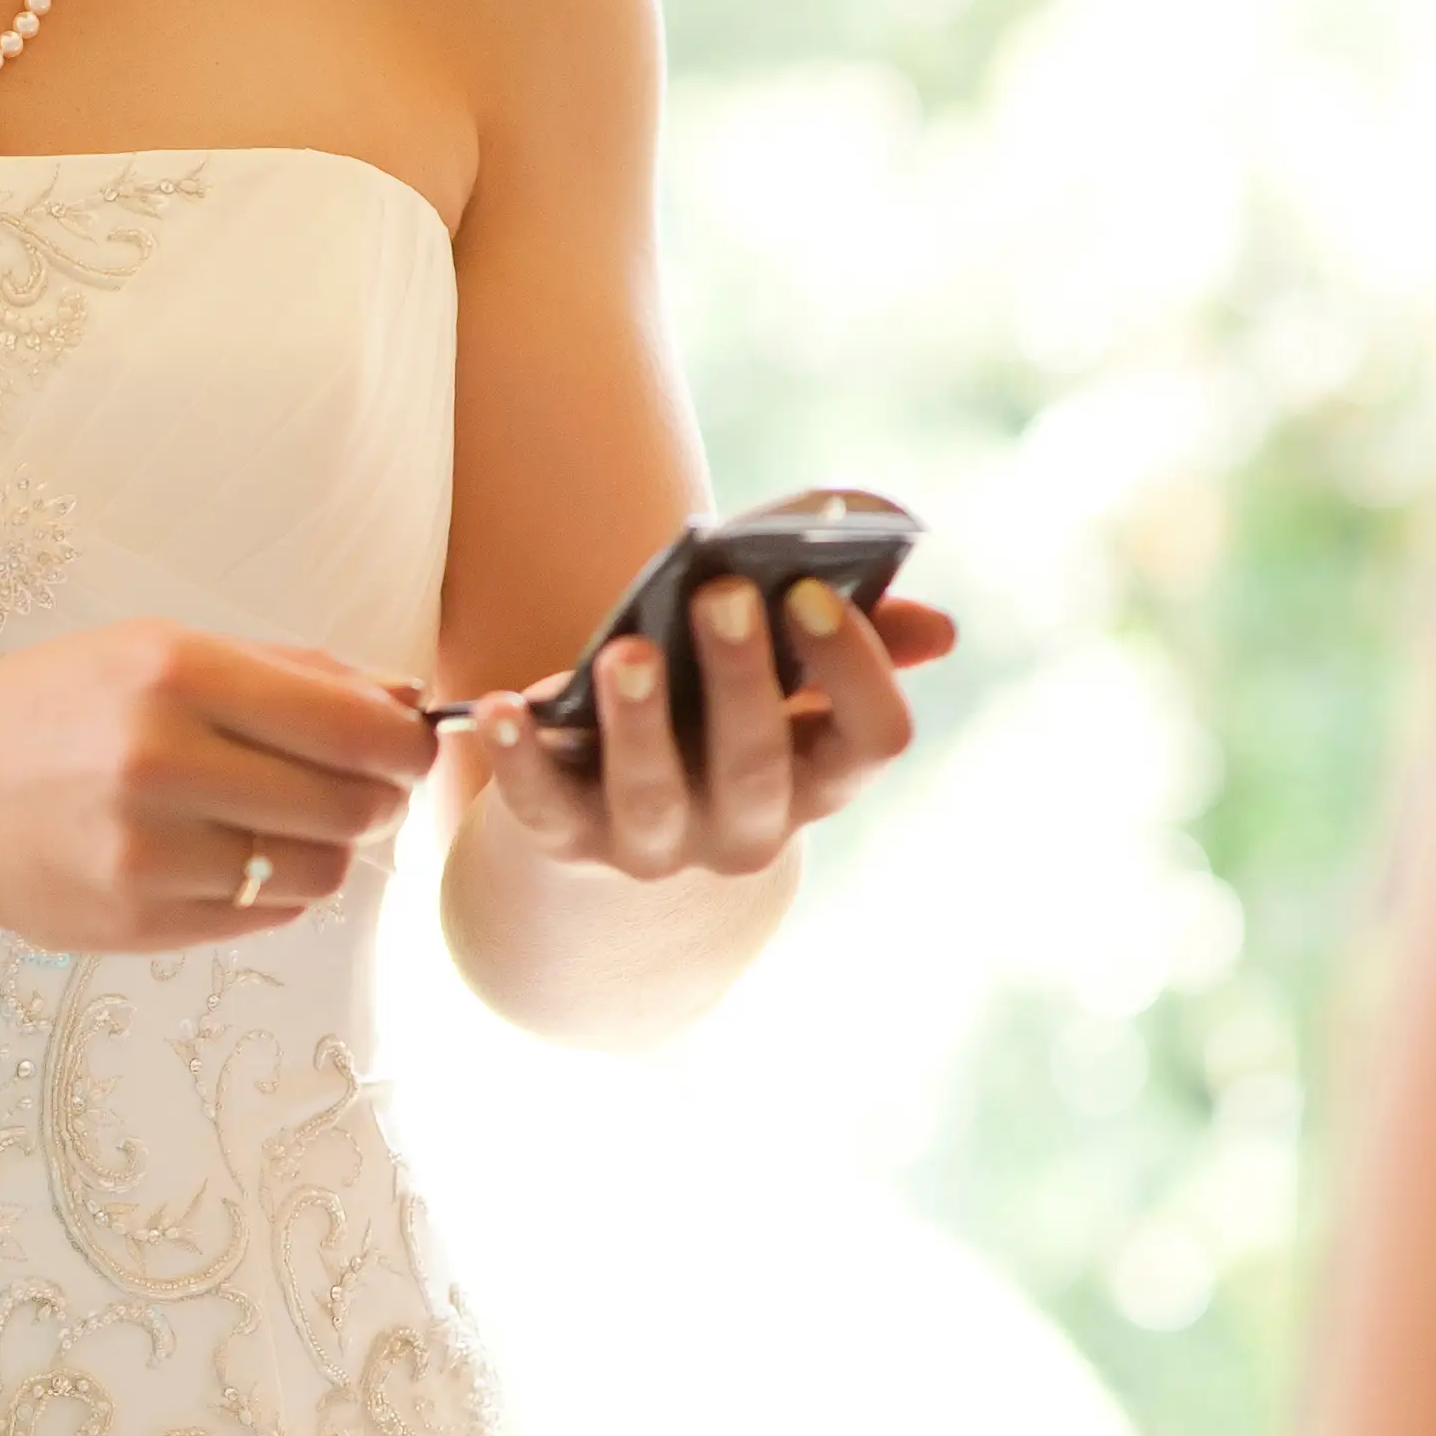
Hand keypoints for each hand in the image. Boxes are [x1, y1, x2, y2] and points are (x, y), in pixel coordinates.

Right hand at [0, 622, 435, 952]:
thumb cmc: (59, 712)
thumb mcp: (160, 652)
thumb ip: (290, 674)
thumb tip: (408, 702)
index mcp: (174, 674)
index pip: (351, 727)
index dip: (405, 744)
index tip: (407, 744)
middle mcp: (160, 763)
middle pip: (347, 806)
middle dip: (376, 799)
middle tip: (359, 789)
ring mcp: (147, 854)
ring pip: (316, 872)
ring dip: (326, 850)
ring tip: (286, 823)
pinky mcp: (138, 923)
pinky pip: (264, 916)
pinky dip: (273, 888)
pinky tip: (231, 855)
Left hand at [472, 580, 955, 878]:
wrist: (608, 826)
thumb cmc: (709, 712)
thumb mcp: (777, 678)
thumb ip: (848, 637)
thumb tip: (936, 627)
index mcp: (818, 774)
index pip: (872, 736)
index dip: (854, 668)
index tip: (812, 591)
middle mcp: (747, 826)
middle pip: (757, 764)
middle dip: (741, 680)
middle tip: (722, 594)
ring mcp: (656, 844)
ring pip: (653, 796)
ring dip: (640, 724)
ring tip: (625, 651)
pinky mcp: (567, 842)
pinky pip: (541, 809)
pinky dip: (517, 760)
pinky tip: (499, 705)